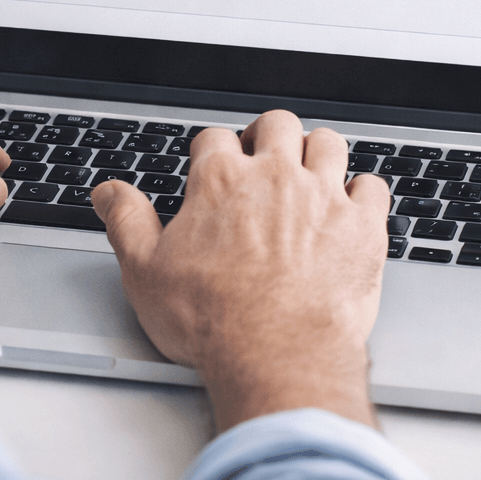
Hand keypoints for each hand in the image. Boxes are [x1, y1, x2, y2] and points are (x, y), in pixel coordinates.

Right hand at [91, 111, 389, 431]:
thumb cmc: (211, 320)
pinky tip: (351, 205)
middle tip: (262, 155)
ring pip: (327, 143)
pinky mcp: (362, 227)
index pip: (215, 139)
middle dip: (268, 135)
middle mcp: (275, 177)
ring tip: (308, 170)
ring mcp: (324, 198)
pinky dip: (362, 191)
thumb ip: (127, 222)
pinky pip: (372, 185)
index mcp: (221, 181)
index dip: (211, 152)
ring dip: (317, 152)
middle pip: (277, 124)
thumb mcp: (145, 271)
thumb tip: (108, 192)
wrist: (277, 355)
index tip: (211, 168)